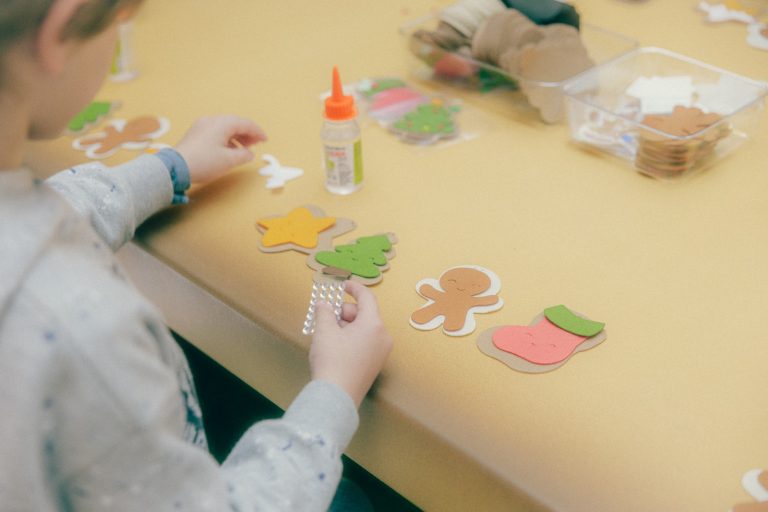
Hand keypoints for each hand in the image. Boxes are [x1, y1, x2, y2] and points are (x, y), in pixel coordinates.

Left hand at [175, 115, 266, 183]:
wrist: (176, 167)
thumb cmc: (205, 162)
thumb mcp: (229, 161)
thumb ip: (244, 155)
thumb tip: (249, 153)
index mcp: (223, 123)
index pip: (245, 124)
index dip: (257, 132)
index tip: (265, 140)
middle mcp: (212, 120)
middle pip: (235, 123)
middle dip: (247, 134)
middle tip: (255, 145)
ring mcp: (202, 125)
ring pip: (225, 127)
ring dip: (236, 137)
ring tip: (242, 149)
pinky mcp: (195, 133)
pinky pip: (216, 131)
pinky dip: (226, 138)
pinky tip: (228, 150)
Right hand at [309, 281, 392, 407]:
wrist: (336, 397)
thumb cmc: (332, 361)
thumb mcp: (324, 331)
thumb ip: (325, 312)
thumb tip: (324, 305)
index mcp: (374, 325)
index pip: (367, 298)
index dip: (354, 288)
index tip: (343, 284)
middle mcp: (383, 337)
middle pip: (364, 314)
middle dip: (344, 312)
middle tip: (325, 316)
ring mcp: (381, 352)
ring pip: (364, 329)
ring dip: (347, 325)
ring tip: (327, 333)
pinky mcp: (375, 364)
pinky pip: (366, 342)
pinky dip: (352, 338)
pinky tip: (335, 345)